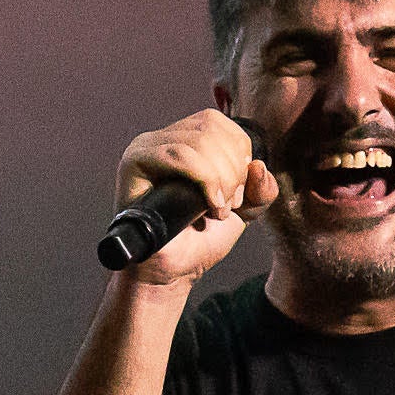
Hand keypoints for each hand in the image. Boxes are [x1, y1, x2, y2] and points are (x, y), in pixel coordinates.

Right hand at [117, 110, 280, 285]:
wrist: (172, 272)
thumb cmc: (200, 241)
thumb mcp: (243, 211)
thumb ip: (261, 189)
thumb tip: (258, 165)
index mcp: (185, 139)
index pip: (218, 122)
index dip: (239, 153)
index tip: (238, 194)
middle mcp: (162, 138)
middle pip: (211, 127)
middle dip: (232, 169)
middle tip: (229, 205)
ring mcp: (145, 148)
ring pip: (198, 140)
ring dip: (220, 177)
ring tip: (218, 209)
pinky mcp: (134, 162)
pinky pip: (179, 154)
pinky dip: (204, 177)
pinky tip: (210, 204)